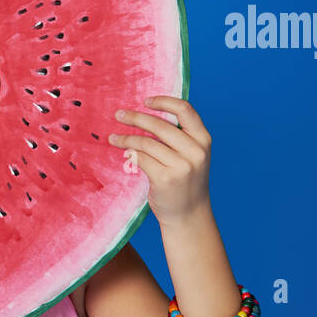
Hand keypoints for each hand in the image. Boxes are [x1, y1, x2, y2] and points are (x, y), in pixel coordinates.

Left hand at [107, 95, 211, 224]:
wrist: (189, 214)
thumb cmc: (185, 182)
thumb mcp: (192, 155)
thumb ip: (179, 137)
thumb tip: (145, 115)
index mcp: (203, 140)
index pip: (185, 110)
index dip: (164, 101)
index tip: (145, 101)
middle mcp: (195, 151)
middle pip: (159, 126)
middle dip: (135, 118)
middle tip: (119, 114)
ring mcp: (181, 166)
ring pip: (146, 142)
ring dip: (126, 138)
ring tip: (113, 137)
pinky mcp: (165, 179)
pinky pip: (141, 158)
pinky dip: (128, 153)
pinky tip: (122, 151)